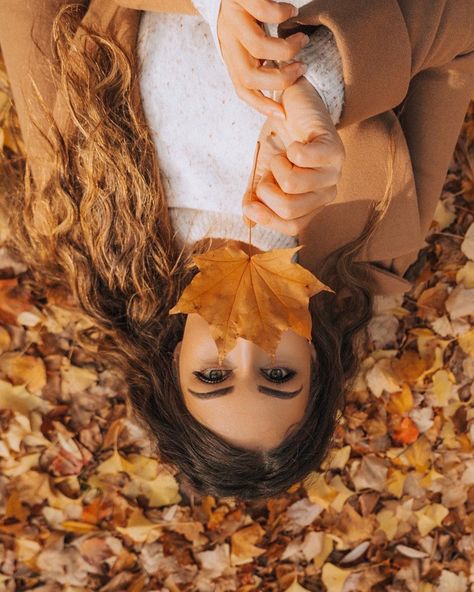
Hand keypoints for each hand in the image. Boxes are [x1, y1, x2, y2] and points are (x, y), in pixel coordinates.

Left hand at [217, 0, 310, 118]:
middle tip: (301, 67)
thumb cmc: (243, 12)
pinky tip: (291, 11)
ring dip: (286, 48)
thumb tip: (283, 82)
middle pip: (249, 75)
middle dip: (280, 79)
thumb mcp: (244, 40)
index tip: (283, 114)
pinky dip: (283, 14)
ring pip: (257, 47)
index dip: (261, 105)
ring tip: (302, 39)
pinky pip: (263, 11)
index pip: (242, 89)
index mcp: (232, 55)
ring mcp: (233, 19)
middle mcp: (229, 40)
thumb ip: (258, 59)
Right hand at [242, 77, 344, 235]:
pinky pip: (302, 159)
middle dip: (266, 191)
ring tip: (281, 155)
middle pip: (289, 210)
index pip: (292, 227)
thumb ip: (255, 197)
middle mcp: (327, 193)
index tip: (248, 205)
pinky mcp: (334, 149)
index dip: (267, 218)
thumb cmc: (279, 142)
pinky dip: (288, 150)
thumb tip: (248, 221)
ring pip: (292, 185)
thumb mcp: (262, 173)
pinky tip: (294, 143)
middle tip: (267, 172)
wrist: (293, 107)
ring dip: (275, 166)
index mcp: (312, 205)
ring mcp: (333, 172)